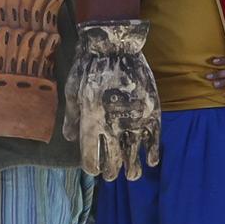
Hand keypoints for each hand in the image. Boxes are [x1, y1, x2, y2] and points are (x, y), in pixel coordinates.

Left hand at [62, 19, 161, 181]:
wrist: (114, 46)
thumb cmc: (88, 67)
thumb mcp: (72, 91)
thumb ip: (71, 117)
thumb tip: (69, 138)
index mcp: (90, 122)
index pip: (91, 156)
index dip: (92, 167)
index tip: (94, 170)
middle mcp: (113, 125)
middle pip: (114, 159)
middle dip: (112, 171)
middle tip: (112, 177)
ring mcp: (134, 119)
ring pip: (134, 152)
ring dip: (133, 167)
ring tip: (131, 176)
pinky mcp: (151, 110)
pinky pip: (154, 137)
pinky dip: (153, 151)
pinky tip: (151, 161)